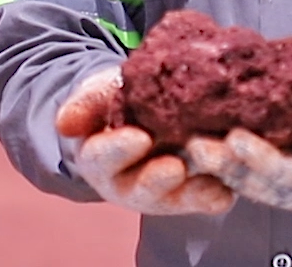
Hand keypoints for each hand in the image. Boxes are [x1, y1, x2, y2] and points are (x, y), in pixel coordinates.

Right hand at [54, 67, 233, 215]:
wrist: (150, 104)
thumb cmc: (119, 98)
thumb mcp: (101, 91)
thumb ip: (86, 104)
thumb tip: (64, 123)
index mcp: (98, 158)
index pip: (102, 157)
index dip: (119, 150)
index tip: (140, 138)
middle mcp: (127, 181)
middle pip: (138, 188)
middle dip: (156, 180)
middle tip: (175, 167)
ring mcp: (160, 190)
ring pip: (173, 199)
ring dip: (192, 193)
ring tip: (212, 183)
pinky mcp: (190, 191)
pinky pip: (202, 199)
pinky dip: (214, 196)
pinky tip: (227, 192)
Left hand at [184, 89, 291, 213]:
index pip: (291, 174)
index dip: (262, 158)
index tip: (236, 138)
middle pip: (257, 182)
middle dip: (224, 164)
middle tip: (194, 142)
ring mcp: (287, 185)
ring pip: (243, 178)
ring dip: (214, 162)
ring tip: (183, 138)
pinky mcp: (276, 170)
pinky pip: (242, 167)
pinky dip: (219, 153)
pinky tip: (193, 129)